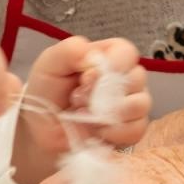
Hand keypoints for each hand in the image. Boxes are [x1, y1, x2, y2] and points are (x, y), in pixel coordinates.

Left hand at [21, 37, 151, 154]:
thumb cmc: (47, 91)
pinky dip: (113, 132)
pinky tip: (95, 130)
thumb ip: (70, 51)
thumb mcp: (49, 63)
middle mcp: (124, 78)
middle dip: (104, 92)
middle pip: (138, 77)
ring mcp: (131, 104)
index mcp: (107, 56)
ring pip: (141, 104)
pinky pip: (137, 130)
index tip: (88, 77)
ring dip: (109, 112)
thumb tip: (93, 56)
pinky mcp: (131, 129)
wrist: (42, 127)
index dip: (113, 64)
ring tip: (84, 114)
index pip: (127, 52)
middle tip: (78, 99)